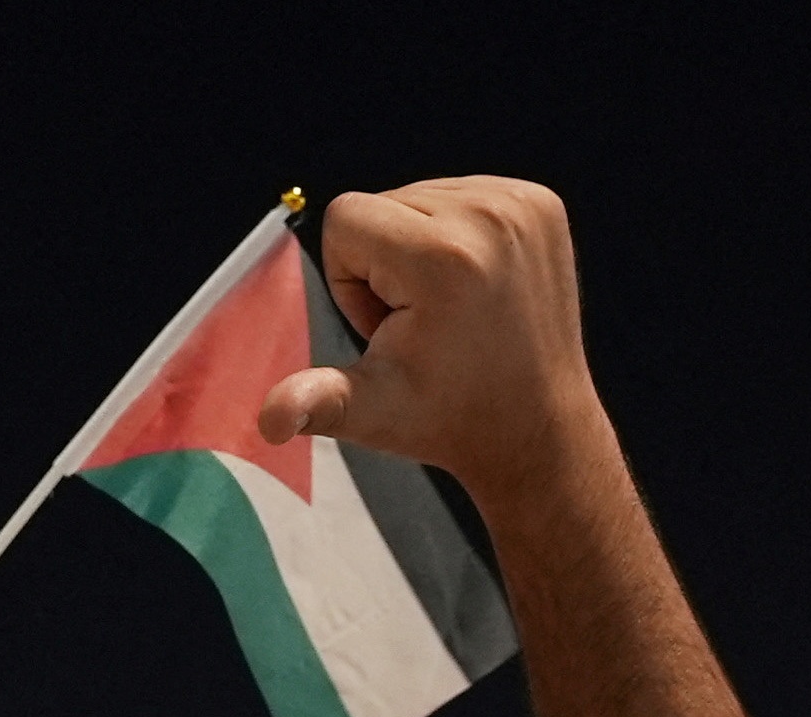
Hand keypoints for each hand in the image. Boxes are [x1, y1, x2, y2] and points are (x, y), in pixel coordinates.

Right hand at [257, 178, 604, 499]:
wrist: (535, 426)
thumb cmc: (448, 418)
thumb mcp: (371, 410)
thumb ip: (314, 399)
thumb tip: (269, 422)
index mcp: (442, 258)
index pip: (345, 218)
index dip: (349, 278)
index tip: (390, 324)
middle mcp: (488, 217)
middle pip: (380, 203)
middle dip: (382, 262)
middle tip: (423, 323)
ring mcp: (522, 205)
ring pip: (418, 196)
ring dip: (417, 248)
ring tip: (449, 308)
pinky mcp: (540, 203)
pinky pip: (462, 195)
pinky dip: (454, 235)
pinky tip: (475, 285)